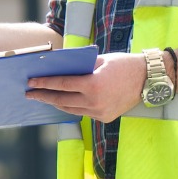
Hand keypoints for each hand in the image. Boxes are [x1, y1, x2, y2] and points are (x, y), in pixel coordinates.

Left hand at [26, 52, 144, 122]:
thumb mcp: (99, 60)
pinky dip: (71, 107)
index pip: (62, 85)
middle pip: (62, 100)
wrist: (148, 79)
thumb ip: (79, 66)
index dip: (44, 84)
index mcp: (93, 85)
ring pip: (71, 110)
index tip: (31, 82)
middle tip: (30, 93)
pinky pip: (83, 112)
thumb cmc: (123, 64)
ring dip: (55, 103)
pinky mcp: (105, 117)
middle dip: (44, 96)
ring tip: (43, 97)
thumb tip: (59, 69)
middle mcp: (95, 102)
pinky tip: (62, 102)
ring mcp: (100, 112)